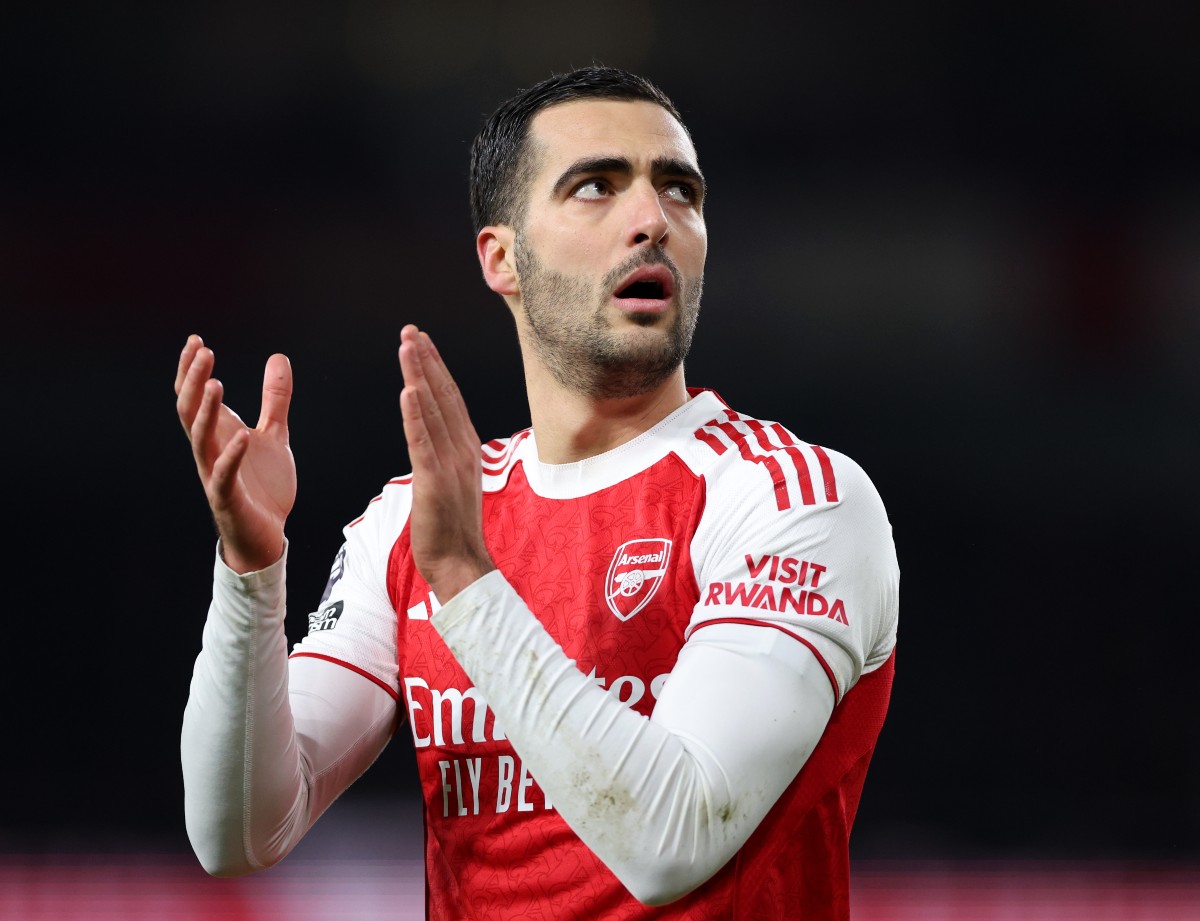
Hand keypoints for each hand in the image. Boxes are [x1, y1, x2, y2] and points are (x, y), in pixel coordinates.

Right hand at [175, 334, 295, 572]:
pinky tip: (242, 435)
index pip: (194, 396)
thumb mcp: (275, 434)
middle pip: (190, 410)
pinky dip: (231, 455)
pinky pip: (224, 475)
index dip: (191, 370)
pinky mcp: (228, 497)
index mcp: (219, 433)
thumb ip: (274, 399)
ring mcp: (215, 474)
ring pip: (200, 439)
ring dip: (206, 411)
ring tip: (216, 384)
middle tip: (203, 351)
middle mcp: (210, 450)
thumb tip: (278, 357)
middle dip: (194, 380)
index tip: (196, 340)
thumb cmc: (264, 486)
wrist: (267, 535)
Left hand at [398, 324, 494, 600]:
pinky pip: (422, 442)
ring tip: (407, 346)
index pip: (450, 399)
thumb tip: (435, 436)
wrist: (461, 563)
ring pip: (431, 410)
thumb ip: (446, 455)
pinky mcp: (433, 480)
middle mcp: (463, 449)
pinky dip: (415, 415)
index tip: (422, 342)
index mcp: (467, 447)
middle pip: (442, 395)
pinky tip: (408, 391)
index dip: (436, 368)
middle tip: (410, 330)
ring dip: (419, 375)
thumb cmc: (452, 528)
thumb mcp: (453, 482)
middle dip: (426, 361)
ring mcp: (450, 463)